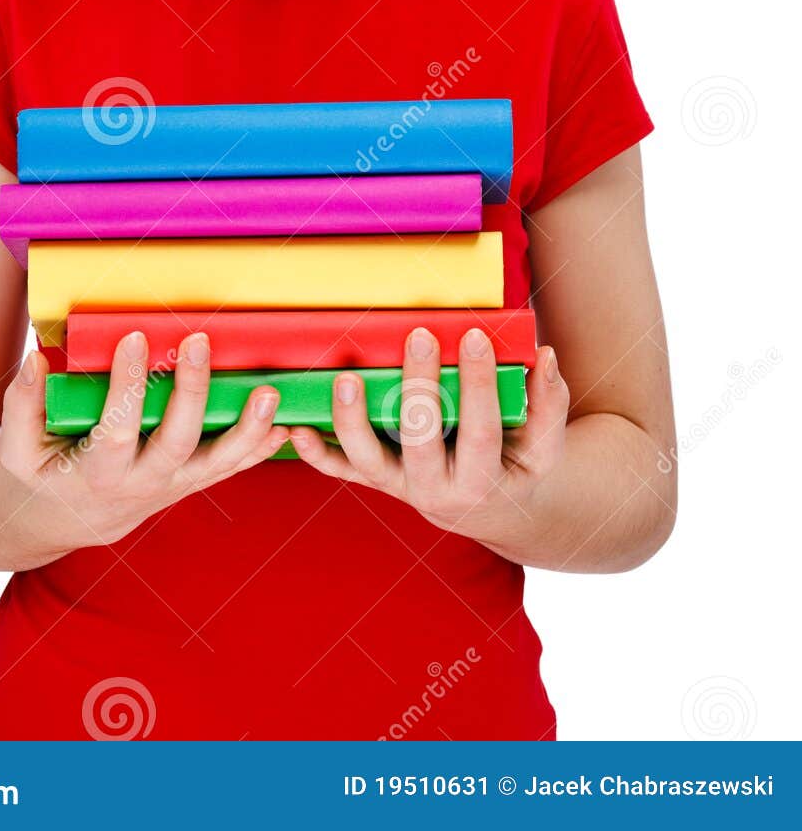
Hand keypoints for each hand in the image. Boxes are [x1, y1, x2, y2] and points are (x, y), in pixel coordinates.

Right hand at [0, 332, 290, 548]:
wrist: (70, 517)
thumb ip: (23, 404)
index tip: (135, 337)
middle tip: (199, 340)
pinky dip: (260, 447)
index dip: (127, 386)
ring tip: (269, 391)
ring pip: (217, 464)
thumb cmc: (43, 470)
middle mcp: (142, 484)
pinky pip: (232, 468)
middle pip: (176, 442)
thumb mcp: (17, 448)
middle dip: (192, 392)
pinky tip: (285, 423)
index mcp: (97, 473)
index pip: (116, 428)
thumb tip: (38, 359)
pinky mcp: (193, 482)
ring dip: (248, 429)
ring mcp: (174, 486)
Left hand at [286, 326, 569, 542]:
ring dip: (352, 421)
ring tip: (346, 378)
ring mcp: (400, 487)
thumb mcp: (544, 443)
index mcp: (484, 482)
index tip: (473, 337)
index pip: (480, 429)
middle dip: (419, 388)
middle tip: (419, 336)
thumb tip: (543, 356)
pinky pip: (342, 472)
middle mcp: (436, 492)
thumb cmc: (519, 462)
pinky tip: (296, 430)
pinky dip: (317, 454)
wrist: (492, 509)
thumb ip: (547, 402)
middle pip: (421, 441)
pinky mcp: (376, 480)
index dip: (478, 384)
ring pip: (369, 461)